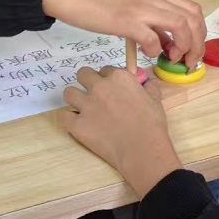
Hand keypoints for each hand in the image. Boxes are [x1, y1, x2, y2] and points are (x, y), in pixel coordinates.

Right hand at [42, 0, 205, 67]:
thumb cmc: (98, 1)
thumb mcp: (132, 6)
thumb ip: (152, 21)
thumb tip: (166, 43)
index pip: (193, 10)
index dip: (199, 33)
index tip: (191, 51)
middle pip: (193, 19)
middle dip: (197, 44)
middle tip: (187, 60)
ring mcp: (141, 8)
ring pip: (181, 26)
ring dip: (183, 47)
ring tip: (170, 58)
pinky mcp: (126, 21)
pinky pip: (153, 39)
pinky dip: (155, 50)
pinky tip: (145, 53)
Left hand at [59, 66, 182, 197]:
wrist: (141, 149)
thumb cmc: (151, 124)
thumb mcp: (155, 100)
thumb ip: (150, 87)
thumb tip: (148, 82)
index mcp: (118, 77)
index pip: (105, 70)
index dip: (108, 80)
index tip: (112, 90)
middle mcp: (99, 87)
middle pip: (83, 74)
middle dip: (87, 82)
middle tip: (95, 95)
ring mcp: (86, 105)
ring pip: (69, 93)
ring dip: (75, 98)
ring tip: (83, 108)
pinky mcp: (77, 125)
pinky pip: (63, 116)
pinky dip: (68, 119)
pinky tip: (77, 124)